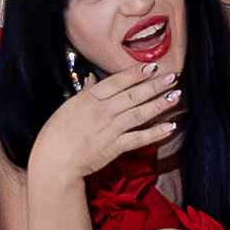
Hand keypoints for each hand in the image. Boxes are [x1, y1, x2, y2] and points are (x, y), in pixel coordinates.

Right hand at [29, 52, 183, 189]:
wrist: (53, 162)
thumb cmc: (56, 135)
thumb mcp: (67, 108)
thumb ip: (84, 93)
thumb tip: (92, 79)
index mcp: (88, 100)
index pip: (116, 82)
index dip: (135, 73)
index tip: (152, 66)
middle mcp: (101, 112)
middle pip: (132, 95)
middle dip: (154, 85)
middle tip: (172, 76)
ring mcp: (109, 130)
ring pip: (139, 114)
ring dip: (159, 104)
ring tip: (175, 96)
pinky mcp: (114, 147)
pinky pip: (139, 138)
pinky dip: (155, 133)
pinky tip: (170, 127)